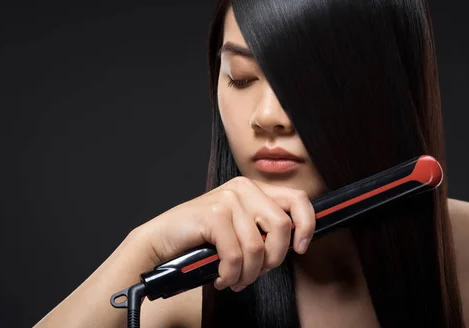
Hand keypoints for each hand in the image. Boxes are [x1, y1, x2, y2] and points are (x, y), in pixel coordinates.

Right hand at [138, 176, 315, 291]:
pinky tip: (221, 277)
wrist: (161, 240)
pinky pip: (236, 255)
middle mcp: (243, 189)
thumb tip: (295, 242)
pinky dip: (230, 274)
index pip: (297, 199)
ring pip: (258, 247)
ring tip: (235, 280)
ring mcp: (228, 199)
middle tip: (256, 273)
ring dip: (248, 274)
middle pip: (282, 226)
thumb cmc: (201, 239)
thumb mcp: (239, 228)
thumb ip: (263, 228)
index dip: (307, 225)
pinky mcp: (214, 214)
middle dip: (273, 259)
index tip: (300, 248)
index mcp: (253, 189)